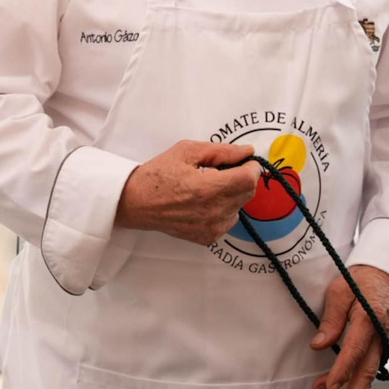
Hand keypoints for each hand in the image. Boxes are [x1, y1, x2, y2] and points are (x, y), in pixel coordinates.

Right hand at [114, 140, 261, 244]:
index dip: (251, 167)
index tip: (245, 161)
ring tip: (209, 187)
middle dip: (242, 178)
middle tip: (222, 170)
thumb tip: (246, 151)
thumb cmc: (158, 174)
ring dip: (232, 194)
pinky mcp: (208, 237)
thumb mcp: (187, 151)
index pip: (248, 179)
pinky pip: (229, 220)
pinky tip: (204, 201)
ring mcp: (212, 227)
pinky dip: (224, 209)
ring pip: (240, 206)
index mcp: (207, 188)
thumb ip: (221, 151)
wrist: (137, 202)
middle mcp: (212, 211)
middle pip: (248, 192)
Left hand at [310, 265, 388, 388]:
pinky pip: (372, 362)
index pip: (355, 350)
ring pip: (369, 369)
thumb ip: (331, 319)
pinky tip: (346, 380)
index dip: (342, 370)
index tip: (330, 385)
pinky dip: (359, 373)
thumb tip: (318, 345)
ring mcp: (384, 339)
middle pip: (367, 369)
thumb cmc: (364, 277)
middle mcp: (380, 334)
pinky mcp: (383, 341)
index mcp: (369, 318)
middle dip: (351, 388)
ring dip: (352, 383)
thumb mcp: (340, 289)